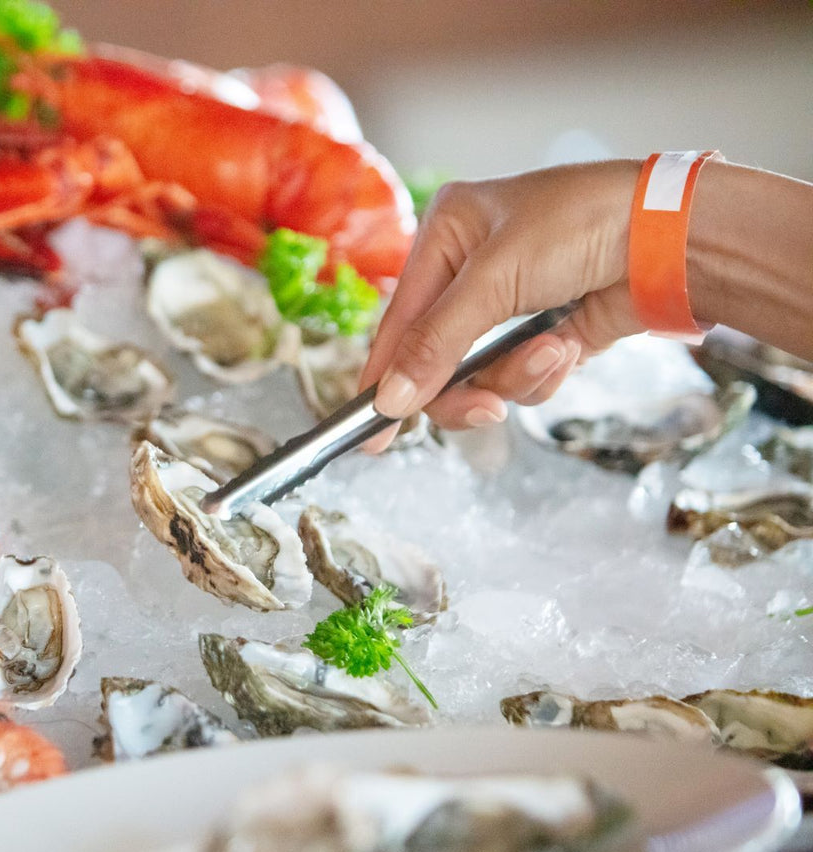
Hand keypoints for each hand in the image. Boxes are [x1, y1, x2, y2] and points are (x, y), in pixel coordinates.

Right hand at [362, 161, 646, 437]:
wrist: (674, 237)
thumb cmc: (581, 226)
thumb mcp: (493, 280)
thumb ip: (436, 344)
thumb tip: (390, 402)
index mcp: (446, 234)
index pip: (399, 320)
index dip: (383, 377)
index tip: (369, 433)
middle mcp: (471, 269)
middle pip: (436, 359)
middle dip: (465, 385)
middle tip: (485, 410)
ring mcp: (510, 305)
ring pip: (480, 376)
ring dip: (515, 375)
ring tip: (553, 351)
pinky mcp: (546, 332)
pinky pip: (520, 377)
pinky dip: (542, 372)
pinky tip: (568, 347)